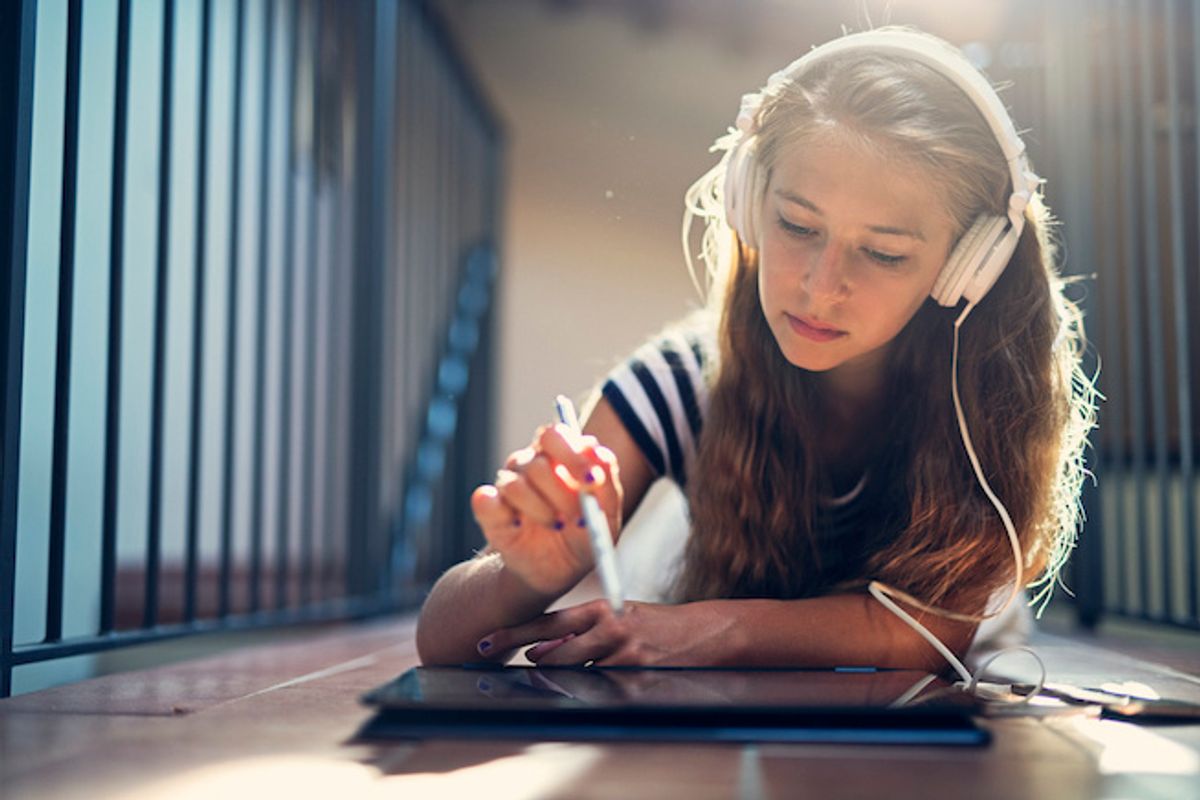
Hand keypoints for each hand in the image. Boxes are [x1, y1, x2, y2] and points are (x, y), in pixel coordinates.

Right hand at [470, 423, 622, 597]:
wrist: (554, 573)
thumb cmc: (583, 538)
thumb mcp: (605, 518)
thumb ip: (607, 486)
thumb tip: (599, 454)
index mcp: (561, 456)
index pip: (557, 434)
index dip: (574, 455)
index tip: (591, 482)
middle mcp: (532, 463)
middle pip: (538, 460)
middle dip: (560, 490)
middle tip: (578, 515)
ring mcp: (509, 483)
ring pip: (516, 485)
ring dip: (541, 511)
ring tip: (556, 526)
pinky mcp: (489, 507)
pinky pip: (485, 500)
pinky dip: (502, 514)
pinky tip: (519, 527)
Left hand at [476, 599, 728, 666]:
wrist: (704, 633)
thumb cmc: (656, 624)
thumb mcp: (619, 614)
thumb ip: (583, 629)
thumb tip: (544, 647)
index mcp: (601, 608)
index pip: (547, 621)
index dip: (513, 633)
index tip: (485, 640)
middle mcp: (609, 628)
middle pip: (554, 651)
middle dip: (533, 661)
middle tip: (514, 664)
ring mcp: (623, 654)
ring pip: (576, 672)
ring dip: (563, 676)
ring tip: (558, 672)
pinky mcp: (636, 675)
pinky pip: (601, 687)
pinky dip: (593, 687)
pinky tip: (598, 682)